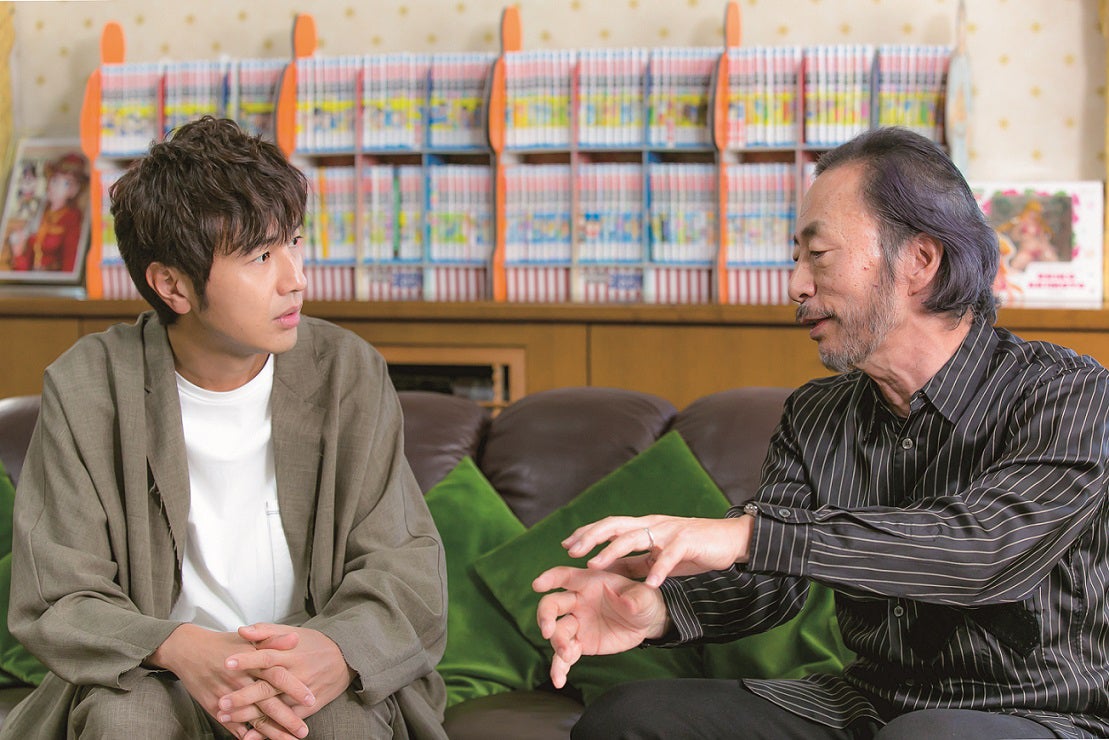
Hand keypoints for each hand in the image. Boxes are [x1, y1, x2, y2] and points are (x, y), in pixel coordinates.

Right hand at [147, 624, 309, 739]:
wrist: (188, 649)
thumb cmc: (224, 644)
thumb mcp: (249, 638)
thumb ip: (273, 640)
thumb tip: (296, 639)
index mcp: (252, 662)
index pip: (278, 676)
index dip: (294, 688)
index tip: (312, 699)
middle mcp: (241, 680)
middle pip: (267, 702)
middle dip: (286, 718)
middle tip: (303, 731)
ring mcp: (227, 696)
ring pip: (252, 717)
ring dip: (271, 732)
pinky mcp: (214, 707)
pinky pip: (232, 725)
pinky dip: (246, 735)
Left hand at [220, 624, 355, 739]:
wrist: (345, 658)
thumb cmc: (314, 644)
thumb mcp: (292, 633)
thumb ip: (265, 631)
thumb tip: (242, 631)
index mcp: (291, 654)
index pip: (266, 656)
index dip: (247, 659)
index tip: (227, 663)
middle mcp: (296, 674)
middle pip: (268, 686)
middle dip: (244, 696)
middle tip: (221, 702)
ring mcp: (302, 693)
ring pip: (274, 706)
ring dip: (249, 714)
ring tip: (226, 718)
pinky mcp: (308, 707)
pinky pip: (287, 720)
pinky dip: (269, 730)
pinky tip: (249, 736)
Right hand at [532, 566, 667, 687]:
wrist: (647, 622)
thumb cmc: (644, 600)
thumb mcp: (644, 596)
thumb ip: (635, 599)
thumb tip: (626, 602)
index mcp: (589, 583)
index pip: (564, 577)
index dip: (549, 579)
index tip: (537, 585)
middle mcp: (577, 602)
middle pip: (552, 605)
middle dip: (545, 616)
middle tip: (547, 631)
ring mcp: (577, 624)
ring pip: (557, 632)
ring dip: (557, 644)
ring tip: (567, 655)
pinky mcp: (581, 644)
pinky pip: (564, 655)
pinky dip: (559, 668)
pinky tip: (558, 680)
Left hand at [562, 514, 752, 586]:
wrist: (728, 539)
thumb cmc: (692, 548)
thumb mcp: (658, 556)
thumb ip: (636, 562)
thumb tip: (610, 571)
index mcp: (644, 527)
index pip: (609, 525)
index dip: (587, 533)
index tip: (566, 545)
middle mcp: (652, 525)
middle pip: (615, 525)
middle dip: (591, 537)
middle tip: (571, 552)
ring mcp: (669, 531)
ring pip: (635, 537)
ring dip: (612, 551)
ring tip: (595, 565)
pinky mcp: (688, 541)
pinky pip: (669, 555)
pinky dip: (659, 569)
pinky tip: (650, 583)